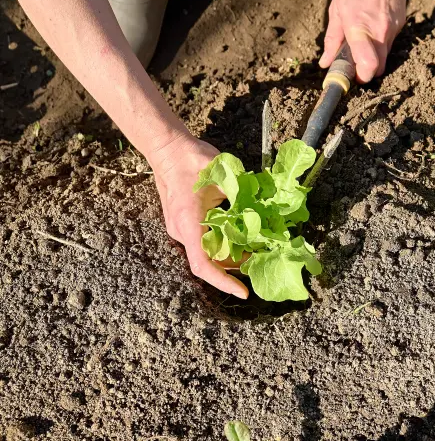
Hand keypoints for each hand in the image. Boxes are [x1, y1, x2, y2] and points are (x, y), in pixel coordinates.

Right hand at [150, 135, 249, 298]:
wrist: (167, 148)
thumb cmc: (190, 158)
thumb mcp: (220, 173)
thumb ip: (239, 192)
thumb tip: (263, 208)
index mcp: (188, 222)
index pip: (203, 264)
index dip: (223, 281)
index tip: (243, 292)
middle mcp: (182, 231)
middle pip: (209, 261)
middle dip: (234, 269)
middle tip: (262, 266)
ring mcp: (181, 228)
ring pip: (207, 252)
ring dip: (230, 255)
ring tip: (257, 253)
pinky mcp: (185, 223)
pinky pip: (205, 241)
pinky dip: (224, 243)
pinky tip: (244, 237)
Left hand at [320, 0, 405, 82]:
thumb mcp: (337, 10)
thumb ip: (332, 40)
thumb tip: (326, 62)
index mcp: (360, 30)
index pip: (368, 67)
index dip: (361, 77)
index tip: (353, 76)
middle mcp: (380, 33)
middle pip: (379, 69)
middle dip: (368, 71)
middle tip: (357, 63)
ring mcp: (393, 29)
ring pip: (385, 56)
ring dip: (374, 55)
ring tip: (364, 39)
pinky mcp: (401, 24)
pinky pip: (391, 41)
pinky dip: (382, 41)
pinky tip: (374, 25)